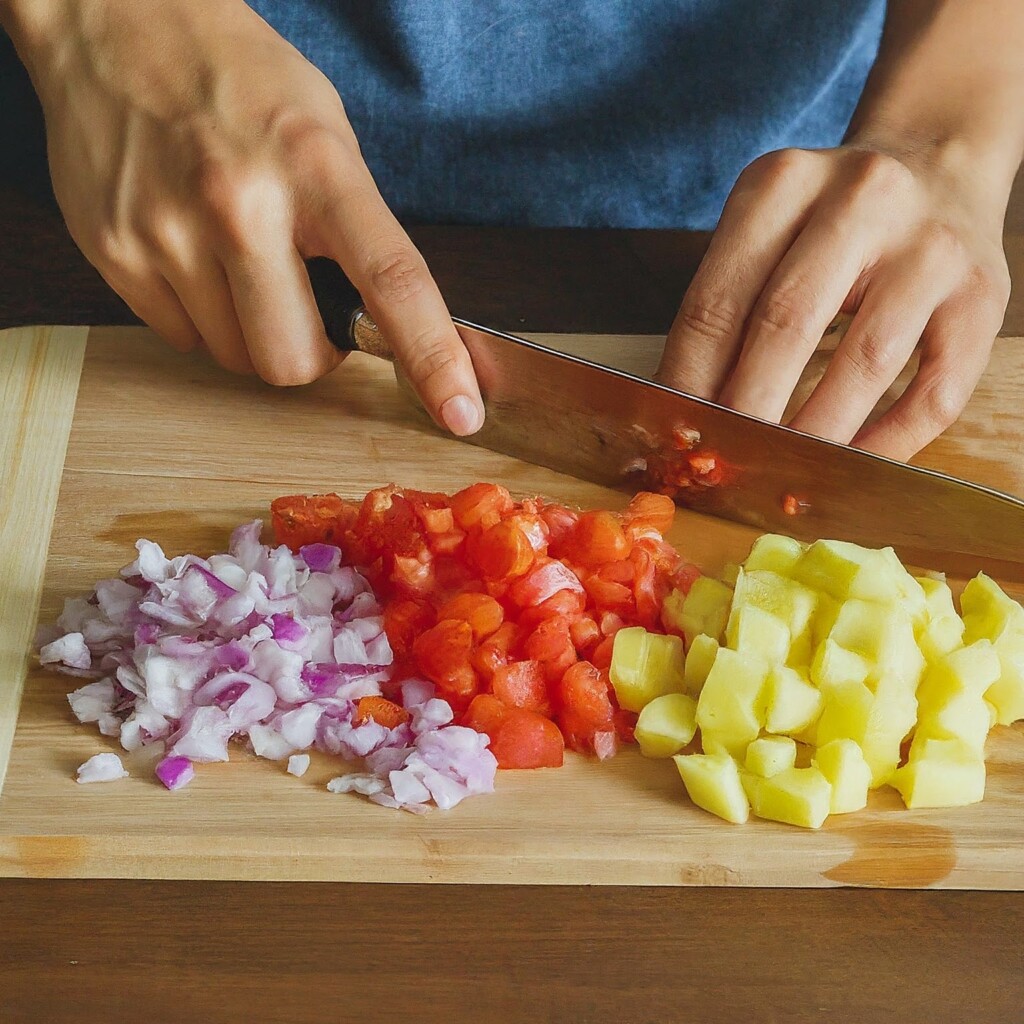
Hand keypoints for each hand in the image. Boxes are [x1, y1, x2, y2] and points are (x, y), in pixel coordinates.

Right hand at [6, 0, 483, 433]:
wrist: (116, 21)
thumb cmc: (240, 80)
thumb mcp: (327, 133)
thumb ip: (359, 229)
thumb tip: (393, 326)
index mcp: (315, 167)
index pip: (392, 281)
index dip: (432, 357)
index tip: (460, 412)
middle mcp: (239, 202)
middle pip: (294, 361)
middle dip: (311, 355)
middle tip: (307, 311)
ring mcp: (168, 231)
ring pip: (237, 359)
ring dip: (252, 333)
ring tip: (239, 263)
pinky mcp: (115, 252)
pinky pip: (183, 339)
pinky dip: (202, 318)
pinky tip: (195, 257)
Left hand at [656, 143, 1010, 459]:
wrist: (939, 162)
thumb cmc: (829, 221)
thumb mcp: (766, 229)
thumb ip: (728, 305)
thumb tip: (687, 412)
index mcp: (783, 183)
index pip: (716, 301)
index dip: (686, 380)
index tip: (672, 433)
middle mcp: (862, 200)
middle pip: (786, 326)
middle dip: (744, 411)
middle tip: (718, 465)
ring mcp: (931, 247)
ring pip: (865, 362)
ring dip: (814, 435)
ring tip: (778, 476)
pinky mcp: (982, 294)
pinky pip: (934, 390)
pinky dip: (888, 442)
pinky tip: (851, 468)